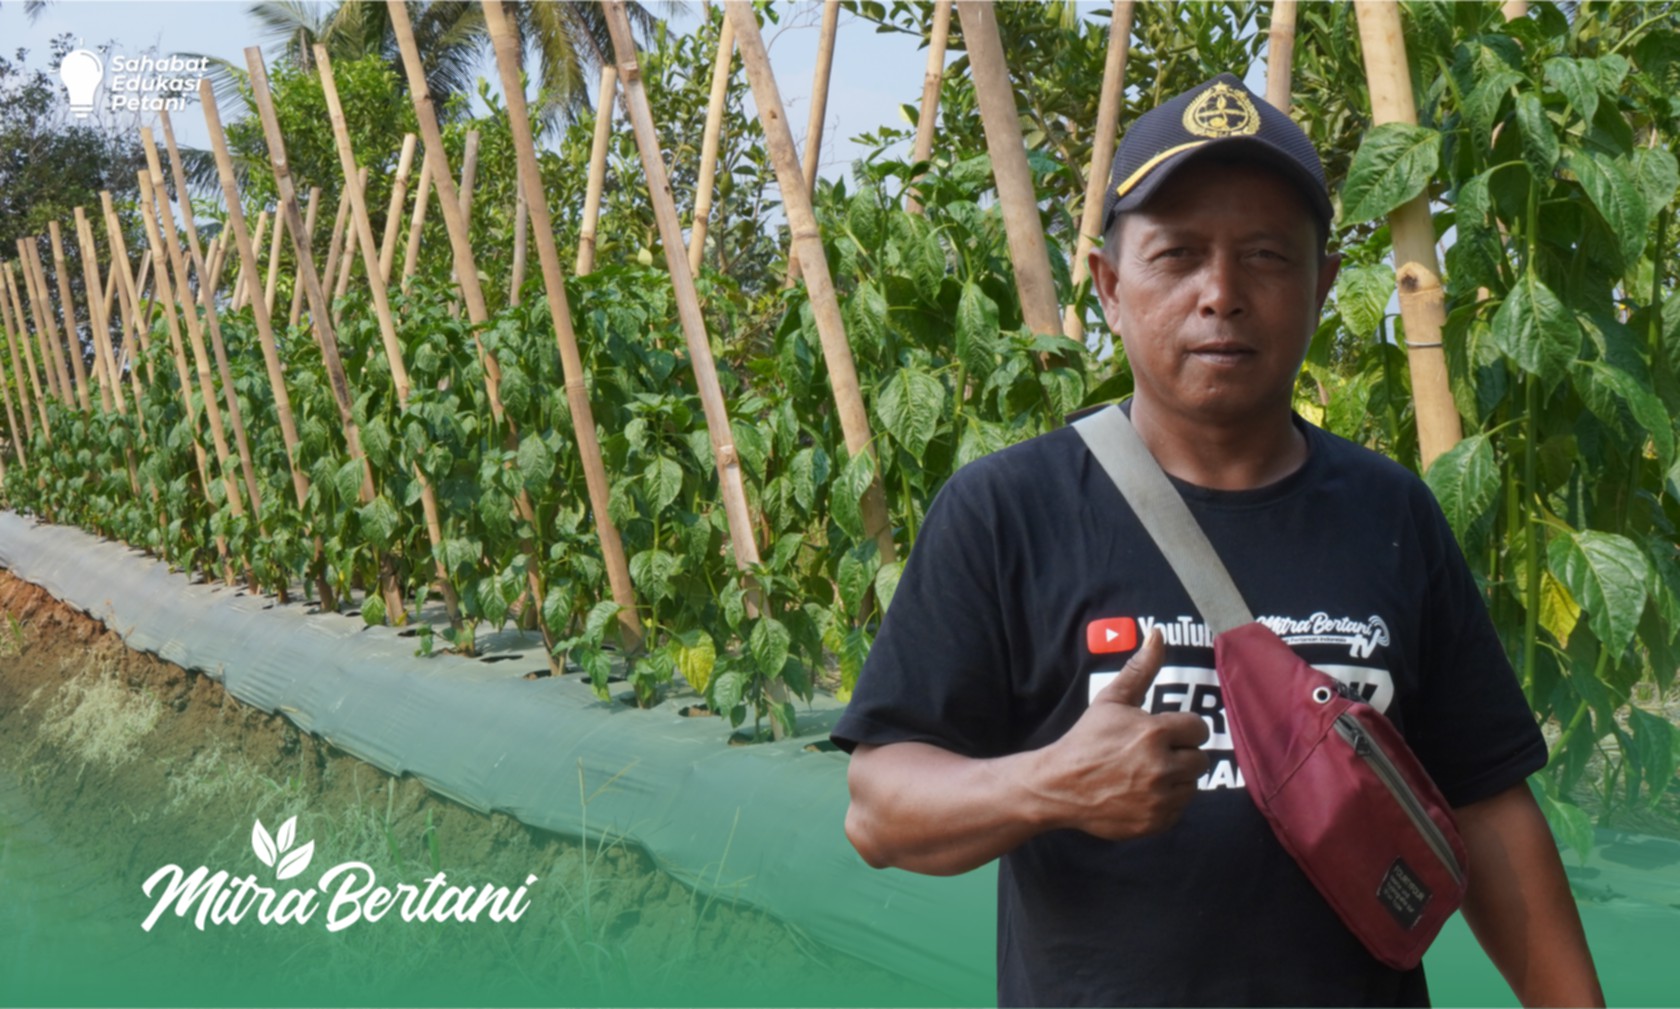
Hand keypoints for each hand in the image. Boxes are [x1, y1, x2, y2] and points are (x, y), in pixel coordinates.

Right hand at [1030, 628, 1210, 839]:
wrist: (1060, 786)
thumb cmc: (1087, 739)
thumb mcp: (1111, 700)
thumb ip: (1140, 668)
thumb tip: (1157, 632)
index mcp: (1154, 732)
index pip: (1198, 728)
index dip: (1181, 729)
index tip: (1162, 733)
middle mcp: (1161, 767)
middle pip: (1200, 759)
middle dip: (1180, 754)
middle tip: (1152, 754)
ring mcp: (1159, 798)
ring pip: (1191, 785)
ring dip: (1175, 779)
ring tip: (1146, 773)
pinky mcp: (1156, 822)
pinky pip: (1179, 809)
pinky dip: (1166, 802)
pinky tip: (1142, 793)